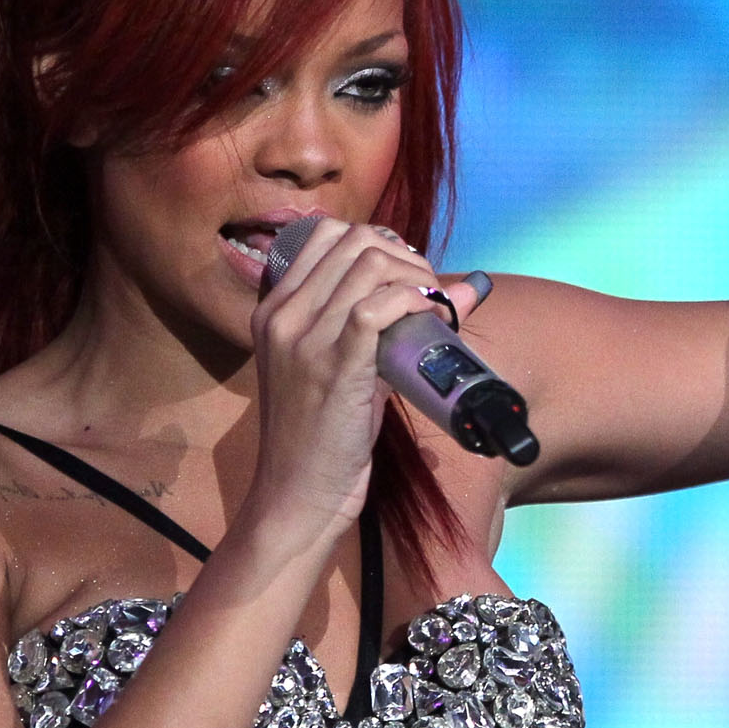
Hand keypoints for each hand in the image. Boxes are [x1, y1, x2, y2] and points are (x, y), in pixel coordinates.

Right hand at [241, 217, 480, 553]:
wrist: (296, 493)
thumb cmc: (321, 436)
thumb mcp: (334, 370)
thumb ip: (374, 329)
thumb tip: (455, 290)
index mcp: (273, 309)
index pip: (325, 234)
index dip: (378, 242)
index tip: (405, 274)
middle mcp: (282, 315)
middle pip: (354, 240)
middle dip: (405, 256)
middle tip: (429, 291)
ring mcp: (304, 338)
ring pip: (370, 264)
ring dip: (417, 276)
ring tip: (435, 306)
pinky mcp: (335, 365)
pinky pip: (379, 306)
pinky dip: (414, 301)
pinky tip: (430, 318)